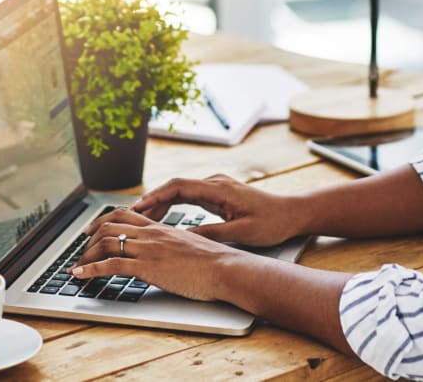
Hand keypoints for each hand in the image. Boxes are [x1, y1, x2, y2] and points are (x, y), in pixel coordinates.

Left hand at [71, 208, 257, 300]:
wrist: (225, 269)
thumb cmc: (214, 262)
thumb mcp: (189, 246)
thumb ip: (174, 245)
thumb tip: (168, 253)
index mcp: (161, 228)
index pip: (124, 215)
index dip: (103, 221)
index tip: (91, 230)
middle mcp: (151, 234)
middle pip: (109, 226)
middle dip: (89, 238)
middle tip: (79, 249)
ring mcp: (147, 250)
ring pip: (106, 243)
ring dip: (86, 255)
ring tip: (77, 265)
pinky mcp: (147, 267)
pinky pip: (110, 265)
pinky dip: (90, 269)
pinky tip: (80, 274)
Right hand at [117, 174, 305, 246]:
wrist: (293, 213)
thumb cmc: (272, 222)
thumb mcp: (241, 232)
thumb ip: (211, 234)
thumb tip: (184, 239)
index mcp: (218, 188)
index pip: (178, 186)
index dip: (155, 196)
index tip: (137, 208)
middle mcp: (214, 183)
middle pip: (174, 187)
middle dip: (151, 200)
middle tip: (129, 215)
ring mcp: (215, 187)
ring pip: (179, 192)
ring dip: (160, 203)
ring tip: (139, 218)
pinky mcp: (217, 195)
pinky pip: (188, 197)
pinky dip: (172, 206)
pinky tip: (161, 218)